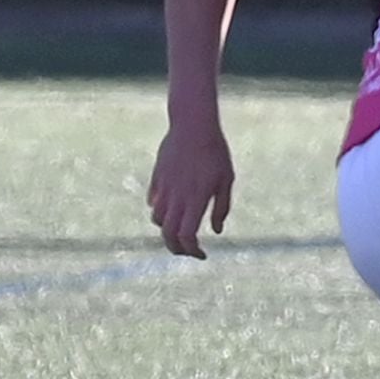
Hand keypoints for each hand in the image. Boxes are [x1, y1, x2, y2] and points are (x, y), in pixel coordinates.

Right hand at [148, 122, 235, 256]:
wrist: (193, 125)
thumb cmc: (216, 152)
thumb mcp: (226, 179)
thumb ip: (221, 207)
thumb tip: (217, 231)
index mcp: (195, 199)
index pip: (186, 235)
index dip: (192, 250)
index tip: (202, 254)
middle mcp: (176, 196)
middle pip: (167, 234)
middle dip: (176, 249)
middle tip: (189, 251)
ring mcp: (163, 187)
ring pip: (157, 219)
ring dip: (167, 230)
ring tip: (182, 229)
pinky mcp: (157, 177)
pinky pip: (153, 202)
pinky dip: (160, 211)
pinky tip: (173, 209)